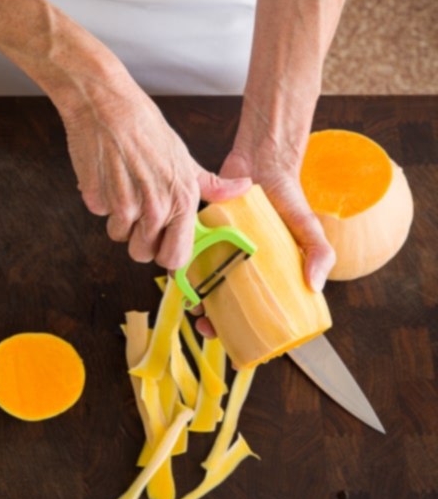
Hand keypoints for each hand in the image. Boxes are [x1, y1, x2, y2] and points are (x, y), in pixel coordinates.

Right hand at [63, 82, 249, 270]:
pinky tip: (107, 176)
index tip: (161, 245)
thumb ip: (211, 184)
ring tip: (123, 187)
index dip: (166, 254)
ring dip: (118, 218)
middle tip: (139, 213)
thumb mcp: (184, 157)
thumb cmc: (145, 128)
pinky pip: (98, 213)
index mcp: (181, 201)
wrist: (107, 106)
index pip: (174, 257)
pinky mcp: (95, 198)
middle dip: (138, 239)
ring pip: (117, 235)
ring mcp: (122, 205)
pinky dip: (101, 200)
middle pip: (141, 254)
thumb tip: (244, 187)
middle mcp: (154, 208)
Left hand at [193, 131, 334, 339]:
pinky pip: (186, 253)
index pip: (251, 309)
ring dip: (193, 296)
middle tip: (205, 323)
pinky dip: (180, 266)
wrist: (263, 162)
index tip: (224, 335)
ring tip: (193, 303)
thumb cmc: (288, 197)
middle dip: (210, 317)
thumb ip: (318, 252)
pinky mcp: (200, 232)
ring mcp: (218, 249)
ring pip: (200, 281)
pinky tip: (180, 274)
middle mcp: (238, 264)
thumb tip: (315, 286)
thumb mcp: (308, 227)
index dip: (237, 328)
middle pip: (221, 300)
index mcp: (263, 272)